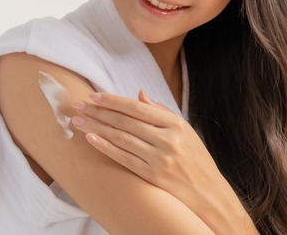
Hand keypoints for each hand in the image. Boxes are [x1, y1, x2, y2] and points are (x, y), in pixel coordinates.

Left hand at [71, 91, 257, 234]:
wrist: (209, 192)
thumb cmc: (196, 160)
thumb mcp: (185, 131)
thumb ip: (161, 112)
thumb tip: (139, 94)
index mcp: (176, 124)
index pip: (137, 108)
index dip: (113, 101)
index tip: (93, 96)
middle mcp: (168, 139)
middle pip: (126, 121)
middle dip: (98, 111)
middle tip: (77, 104)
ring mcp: (160, 158)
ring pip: (121, 138)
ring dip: (96, 127)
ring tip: (78, 120)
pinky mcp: (153, 176)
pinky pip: (125, 158)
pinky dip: (106, 147)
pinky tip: (91, 139)